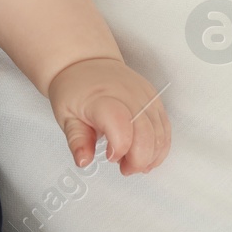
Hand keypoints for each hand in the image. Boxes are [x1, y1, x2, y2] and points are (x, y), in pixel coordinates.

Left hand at [48, 57, 170, 174]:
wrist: (86, 63)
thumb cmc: (75, 88)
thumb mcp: (66, 115)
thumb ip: (77, 140)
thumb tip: (83, 161)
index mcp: (102, 98)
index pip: (122, 126)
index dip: (120, 148)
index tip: (109, 156)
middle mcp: (128, 95)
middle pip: (146, 134)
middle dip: (138, 160)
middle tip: (124, 168)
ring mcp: (145, 96)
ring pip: (160, 133)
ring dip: (151, 156)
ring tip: (133, 164)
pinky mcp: (155, 99)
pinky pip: (165, 127)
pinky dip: (160, 147)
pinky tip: (147, 156)